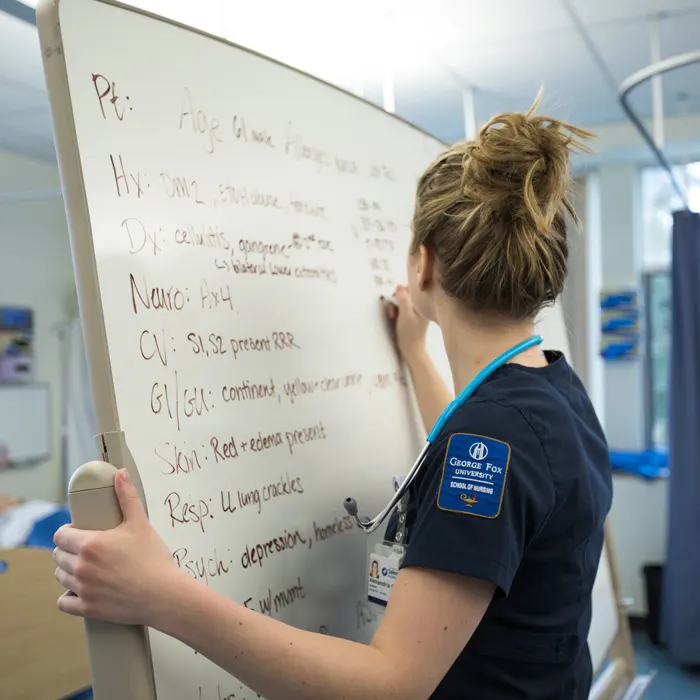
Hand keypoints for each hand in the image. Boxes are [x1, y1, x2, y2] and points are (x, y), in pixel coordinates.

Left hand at [53, 469, 178, 625]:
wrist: (164, 594)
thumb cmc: (153, 558)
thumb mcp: (140, 523)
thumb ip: (127, 497)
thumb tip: (120, 473)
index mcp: (90, 544)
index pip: (60, 535)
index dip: (68, 531)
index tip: (79, 531)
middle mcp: (81, 567)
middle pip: (58, 555)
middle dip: (68, 550)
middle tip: (86, 549)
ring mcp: (83, 589)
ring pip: (60, 577)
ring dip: (68, 570)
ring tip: (86, 567)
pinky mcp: (87, 608)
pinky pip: (63, 602)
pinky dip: (69, 596)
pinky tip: (81, 589)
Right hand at [385, 285, 428, 364]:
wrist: (411, 350)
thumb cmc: (410, 334)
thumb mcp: (405, 315)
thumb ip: (403, 299)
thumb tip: (399, 285)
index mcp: (422, 304)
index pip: (411, 288)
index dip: (401, 292)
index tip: (395, 300)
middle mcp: (420, 306)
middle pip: (405, 294)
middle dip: (396, 300)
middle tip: (393, 311)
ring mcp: (415, 311)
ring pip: (401, 301)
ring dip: (394, 306)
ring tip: (393, 316)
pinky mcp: (410, 316)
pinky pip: (401, 308)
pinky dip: (396, 311)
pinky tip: (394, 318)